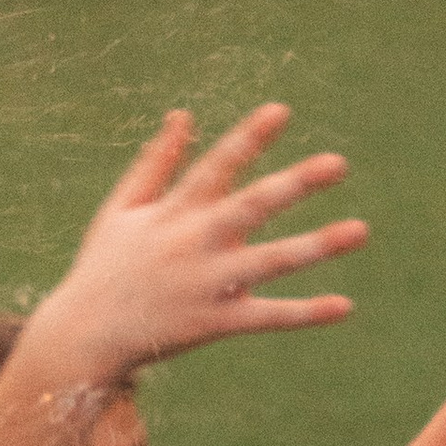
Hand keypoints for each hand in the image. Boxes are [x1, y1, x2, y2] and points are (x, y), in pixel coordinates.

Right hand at [25, 106, 367, 391]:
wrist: (83, 335)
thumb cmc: (103, 265)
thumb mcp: (122, 208)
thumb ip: (156, 162)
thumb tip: (183, 114)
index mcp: (175, 210)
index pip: (218, 165)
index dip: (249, 137)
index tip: (282, 110)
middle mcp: (196, 242)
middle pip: (252, 206)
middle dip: (295, 183)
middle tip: (339, 162)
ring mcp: (209, 284)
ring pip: (271, 261)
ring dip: (317, 245)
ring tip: (361, 230)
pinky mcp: (216, 323)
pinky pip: (267, 317)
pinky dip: (305, 313)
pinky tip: (344, 305)